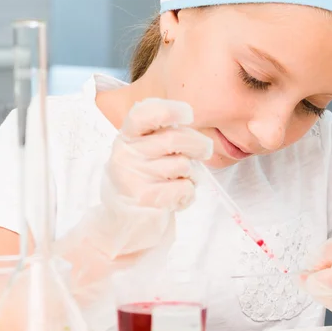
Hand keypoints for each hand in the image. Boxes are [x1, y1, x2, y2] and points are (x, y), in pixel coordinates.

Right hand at [98, 97, 213, 256]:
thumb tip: (200, 138)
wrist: (127, 221)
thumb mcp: (148, 151)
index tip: (188, 114)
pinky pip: (184, 188)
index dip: (169, 110)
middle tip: (205, 150)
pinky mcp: (144, 198)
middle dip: (199, 144)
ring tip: (181, 181)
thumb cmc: (147, 179)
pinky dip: (189, 194)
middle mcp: (126, 153)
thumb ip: (167, 136)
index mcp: (128, 135)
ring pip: (183, 165)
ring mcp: (133, 176)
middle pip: (173, 139)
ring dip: (193, 175)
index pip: (143, 114)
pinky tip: (176, 198)